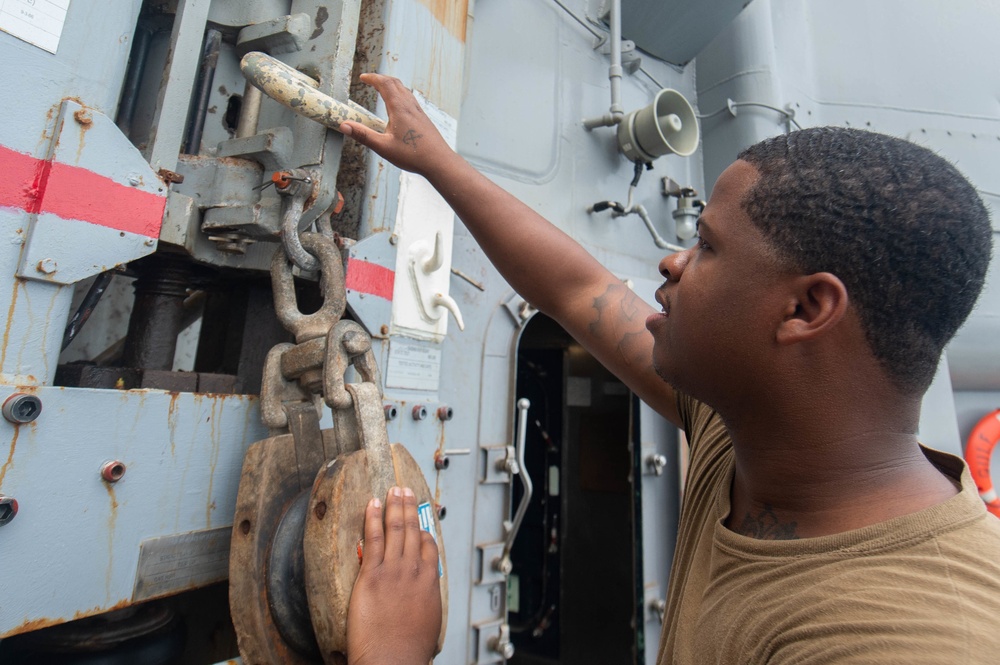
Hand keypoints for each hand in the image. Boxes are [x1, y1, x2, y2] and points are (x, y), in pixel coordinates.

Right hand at [340, 73, 453, 176]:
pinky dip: (400, 94)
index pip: (385, 84)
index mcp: (400, 109)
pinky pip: (411, 99)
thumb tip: (344, 126)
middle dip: (381, 78)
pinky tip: (399, 105)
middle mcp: (410, 106)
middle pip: (395, 83)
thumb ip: (363, 135)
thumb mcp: (383, 147)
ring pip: (404, 90)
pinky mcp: (424, 119)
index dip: (372, 78)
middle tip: (370, 79)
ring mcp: (419, 112)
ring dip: (392, 85)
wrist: (439, 162)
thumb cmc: (414, 156)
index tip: (363, 77)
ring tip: (382, 88)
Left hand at [347, 487, 441, 664]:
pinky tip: (372, 504)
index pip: (428, 545)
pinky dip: (373, 518)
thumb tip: (421, 598)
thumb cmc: (409, 650)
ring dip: (394, 505)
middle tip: (406, 491)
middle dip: (409, 507)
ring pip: (395, 529)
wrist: (392, 660)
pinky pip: (373, 538)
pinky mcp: (372, 575)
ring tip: (393, 490)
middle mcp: (414, 571)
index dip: (422, 529)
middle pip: (412, 530)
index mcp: (429, 582)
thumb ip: (424, 601)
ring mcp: (393, 570)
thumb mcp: (428, 621)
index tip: (418, 521)